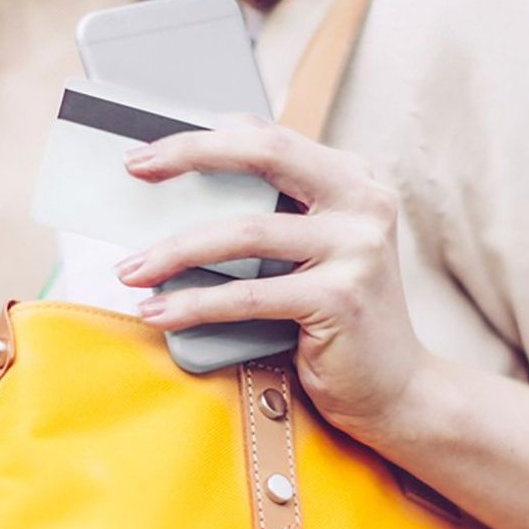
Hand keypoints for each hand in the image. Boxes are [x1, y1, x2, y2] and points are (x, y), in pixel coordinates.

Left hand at [114, 116, 442, 445]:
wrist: (397, 391)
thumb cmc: (336, 321)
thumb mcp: (309, 254)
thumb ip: (270, 219)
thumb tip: (174, 200)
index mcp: (352, 180)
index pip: (269, 137)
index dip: (204, 138)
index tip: (147, 152)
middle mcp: (362, 201)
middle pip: (264, 154)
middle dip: (189, 154)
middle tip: (134, 170)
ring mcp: (358, 247)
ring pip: (244, 231)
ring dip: (175, 250)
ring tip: (131, 269)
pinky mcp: (341, 297)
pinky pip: (249, 295)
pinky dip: (195, 304)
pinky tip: (160, 312)